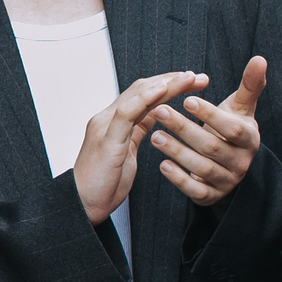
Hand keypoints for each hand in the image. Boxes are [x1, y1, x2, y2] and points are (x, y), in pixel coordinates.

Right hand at [74, 71, 207, 223]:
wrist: (81, 204)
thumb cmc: (103, 183)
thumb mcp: (127, 152)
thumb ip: (137, 131)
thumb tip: (154, 116)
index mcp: (113, 122)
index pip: (142, 94)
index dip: (168, 85)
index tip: (193, 82)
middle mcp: (107, 118)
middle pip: (142, 89)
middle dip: (172, 80)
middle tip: (199, 77)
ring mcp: (105, 126)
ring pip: (137, 95)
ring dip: (166, 84)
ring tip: (189, 78)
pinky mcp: (106, 139)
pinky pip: (126, 113)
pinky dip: (145, 98)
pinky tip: (163, 90)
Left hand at [148, 56, 267, 207]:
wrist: (232, 166)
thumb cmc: (231, 130)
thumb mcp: (241, 108)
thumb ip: (250, 85)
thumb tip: (260, 58)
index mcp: (249, 138)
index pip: (232, 128)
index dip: (210, 114)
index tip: (187, 99)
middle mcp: (241, 161)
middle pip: (212, 146)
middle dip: (184, 128)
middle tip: (160, 112)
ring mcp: (227, 181)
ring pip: (201, 168)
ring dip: (177, 151)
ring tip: (155, 136)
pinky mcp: (211, 195)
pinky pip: (195, 191)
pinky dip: (178, 179)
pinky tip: (162, 165)